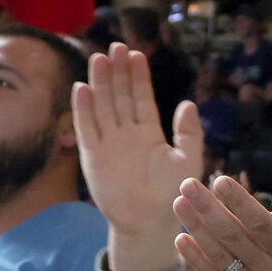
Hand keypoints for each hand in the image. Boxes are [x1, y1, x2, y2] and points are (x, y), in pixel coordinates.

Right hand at [74, 45, 205, 270]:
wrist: (149, 224)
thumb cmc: (173, 195)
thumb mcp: (189, 160)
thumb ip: (189, 132)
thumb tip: (188, 102)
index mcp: (149, 133)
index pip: (141, 98)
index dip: (138, 76)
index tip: (136, 54)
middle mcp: (126, 134)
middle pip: (119, 96)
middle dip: (117, 72)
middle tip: (115, 46)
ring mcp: (108, 143)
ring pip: (102, 106)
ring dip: (100, 83)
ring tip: (99, 58)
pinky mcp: (92, 157)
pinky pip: (86, 128)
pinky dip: (83, 109)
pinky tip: (82, 88)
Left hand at [175, 175, 271, 270]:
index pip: (260, 224)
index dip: (238, 202)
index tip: (219, 181)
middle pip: (233, 236)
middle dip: (207, 208)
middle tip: (188, 185)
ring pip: (220, 255)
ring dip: (196, 228)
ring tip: (179, 204)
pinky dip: (197, 260)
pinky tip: (182, 239)